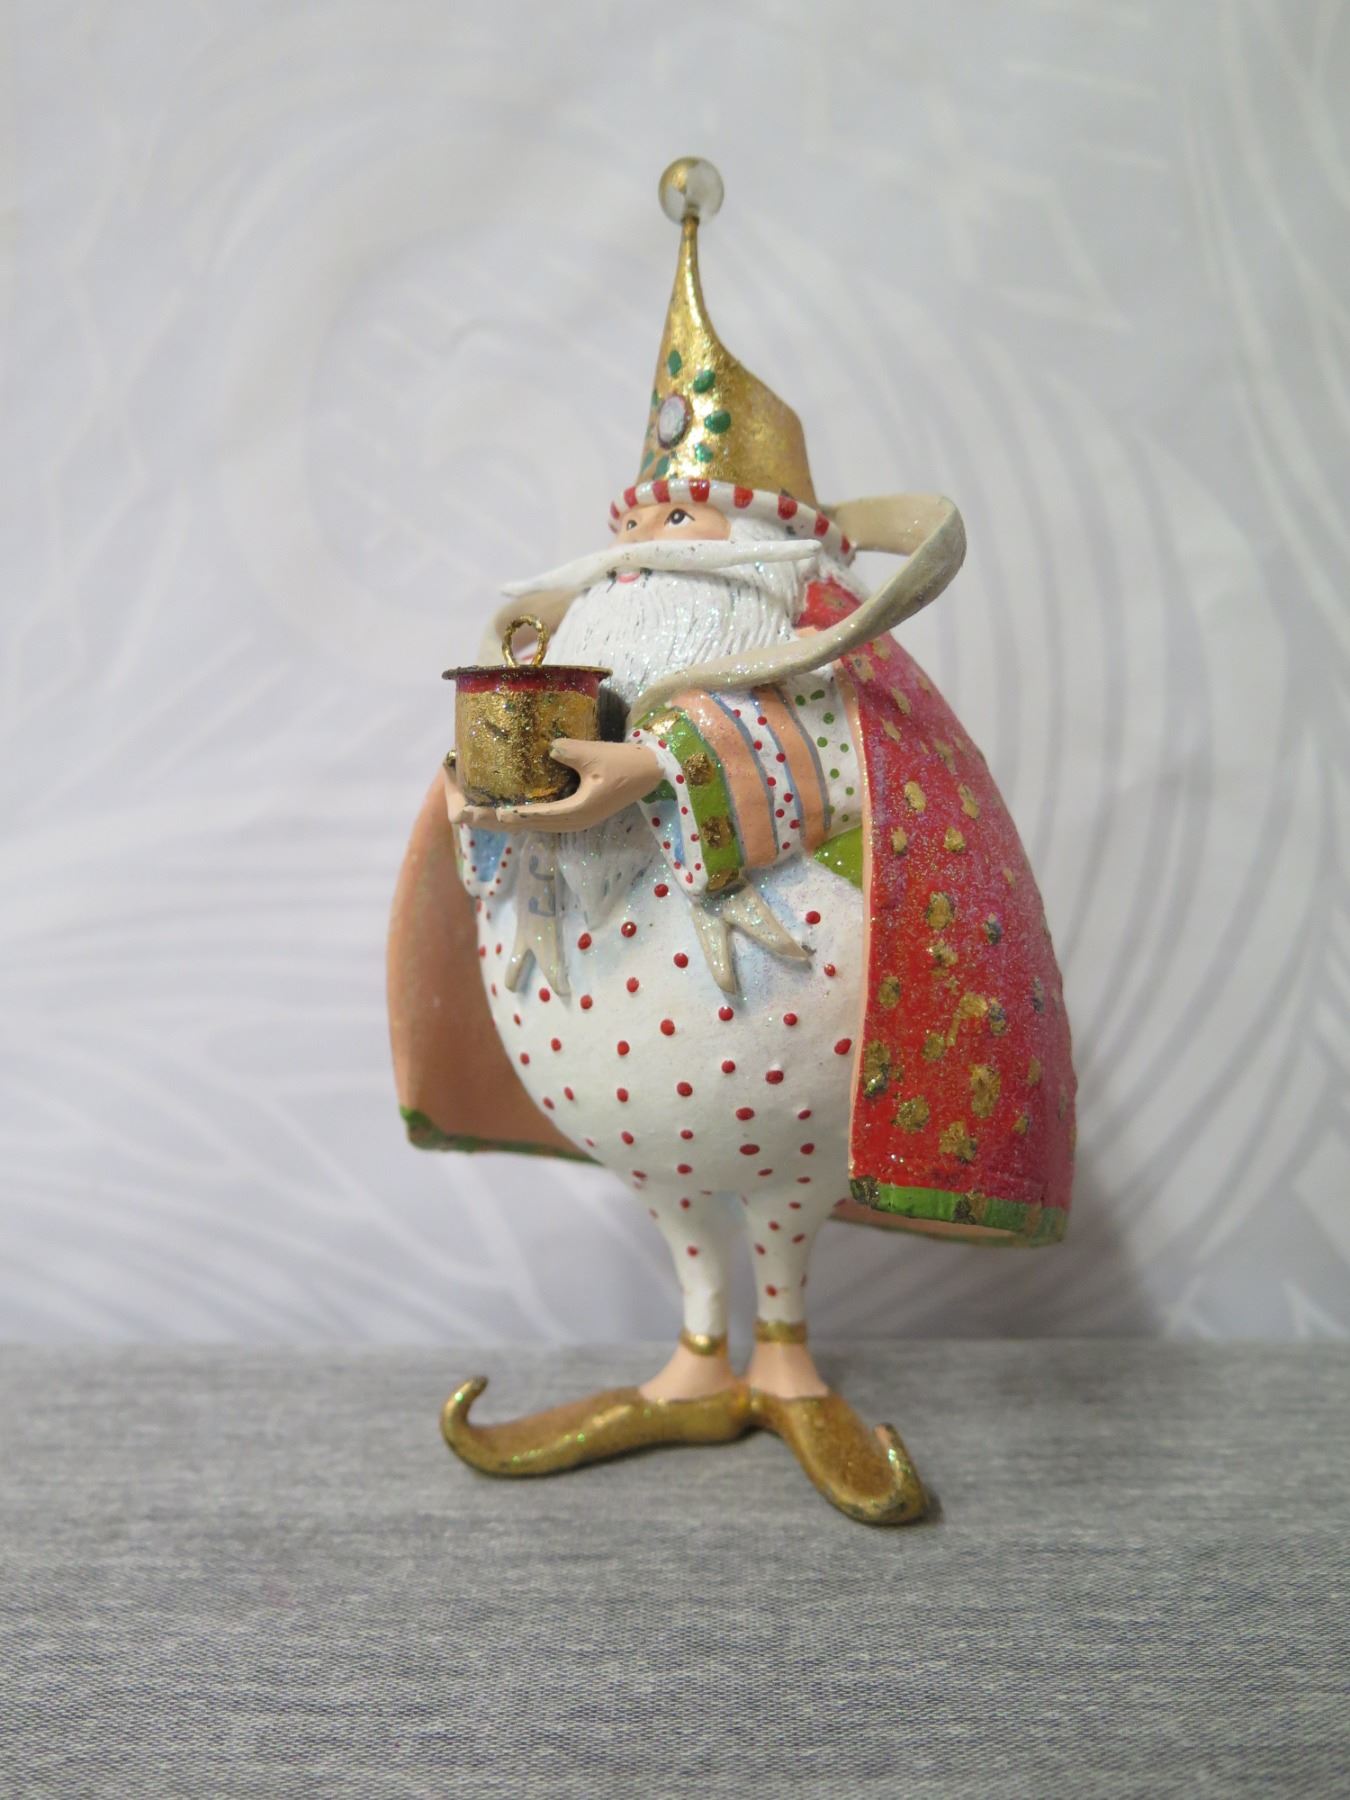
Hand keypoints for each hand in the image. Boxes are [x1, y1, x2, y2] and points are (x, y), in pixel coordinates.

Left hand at [457, 739, 661, 833]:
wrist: (650, 773)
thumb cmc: (625, 764)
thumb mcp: (597, 755)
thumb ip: (570, 752)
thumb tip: (549, 748)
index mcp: (574, 814)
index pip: (534, 817)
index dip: (509, 815)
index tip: (485, 811)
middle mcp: (568, 822)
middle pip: (525, 825)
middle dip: (494, 821)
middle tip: (463, 814)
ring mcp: (571, 820)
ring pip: (529, 824)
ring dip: (502, 820)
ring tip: (474, 813)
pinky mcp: (573, 814)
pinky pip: (539, 818)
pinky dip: (518, 815)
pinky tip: (502, 808)